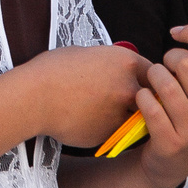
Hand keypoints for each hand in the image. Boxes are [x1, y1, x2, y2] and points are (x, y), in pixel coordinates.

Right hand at [24, 44, 153, 147]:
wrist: (35, 96)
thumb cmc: (54, 69)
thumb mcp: (86, 54)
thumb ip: (108, 63)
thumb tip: (114, 69)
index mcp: (126, 62)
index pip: (153, 71)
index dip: (146, 77)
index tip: (140, 81)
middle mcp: (129, 87)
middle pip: (151, 97)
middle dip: (143, 99)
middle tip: (128, 101)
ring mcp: (121, 113)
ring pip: (133, 117)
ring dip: (125, 116)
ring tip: (102, 111)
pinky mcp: (109, 133)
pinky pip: (114, 131)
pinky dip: (105, 128)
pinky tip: (86, 121)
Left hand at [129, 24, 187, 187]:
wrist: (170, 162)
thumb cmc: (187, 114)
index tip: (177, 32)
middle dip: (169, 56)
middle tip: (164, 65)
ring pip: (166, 82)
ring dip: (152, 76)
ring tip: (152, 82)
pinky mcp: (171, 142)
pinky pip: (149, 105)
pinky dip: (141, 97)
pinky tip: (143, 100)